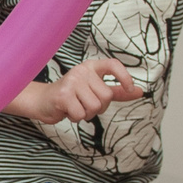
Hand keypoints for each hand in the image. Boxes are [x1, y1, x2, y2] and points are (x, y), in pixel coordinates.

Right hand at [16, 57, 143, 124]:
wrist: (42, 101)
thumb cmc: (71, 97)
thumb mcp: (94, 91)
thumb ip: (117, 91)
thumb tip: (140, 92)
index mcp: (92, 67)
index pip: (113, 65)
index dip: (124, 76)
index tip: (130, 88)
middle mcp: (82, 71)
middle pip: (106, 96)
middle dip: (98, 107)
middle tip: (84, 104)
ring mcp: (72, 81)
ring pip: (94, 107)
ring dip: (86, 114)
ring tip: (75, 107)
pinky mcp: (63, 95)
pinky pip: (81, 114)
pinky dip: (76, 118)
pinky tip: (67, 111)